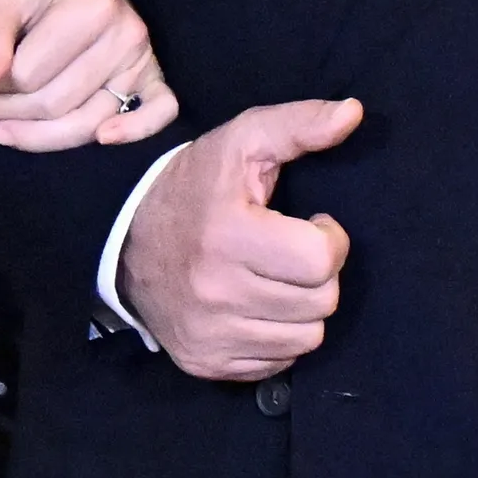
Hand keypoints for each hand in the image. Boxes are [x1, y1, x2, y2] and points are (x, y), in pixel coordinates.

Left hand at [0, 0, 176, 148]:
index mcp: (88, 8)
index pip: (29, 77)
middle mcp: (123, 33)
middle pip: (56, 105)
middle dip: (9, 113)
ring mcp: (141, 55)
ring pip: (89, 121)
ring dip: (41, 136)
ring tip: (2, 129)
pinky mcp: (151, 72)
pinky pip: (160, 110)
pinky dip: (136, 130)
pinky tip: (104, 138)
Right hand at [115, 99, 360, 380]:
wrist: (123, 239)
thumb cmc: (195, 186)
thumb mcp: (242, 140)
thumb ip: (300, 125)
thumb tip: (354, 113)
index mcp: (227, 233)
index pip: (321, 260)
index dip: (329, 238)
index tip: (312, 223)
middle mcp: (214, 292)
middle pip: (321, 303)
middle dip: (319, 274)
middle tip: (294, 252)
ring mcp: (208, 334)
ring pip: (307, 339)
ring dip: (303, 309)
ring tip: (279, 279)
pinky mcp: (204, 362)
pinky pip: (278, 364)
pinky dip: (279, 338)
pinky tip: (259, 307)